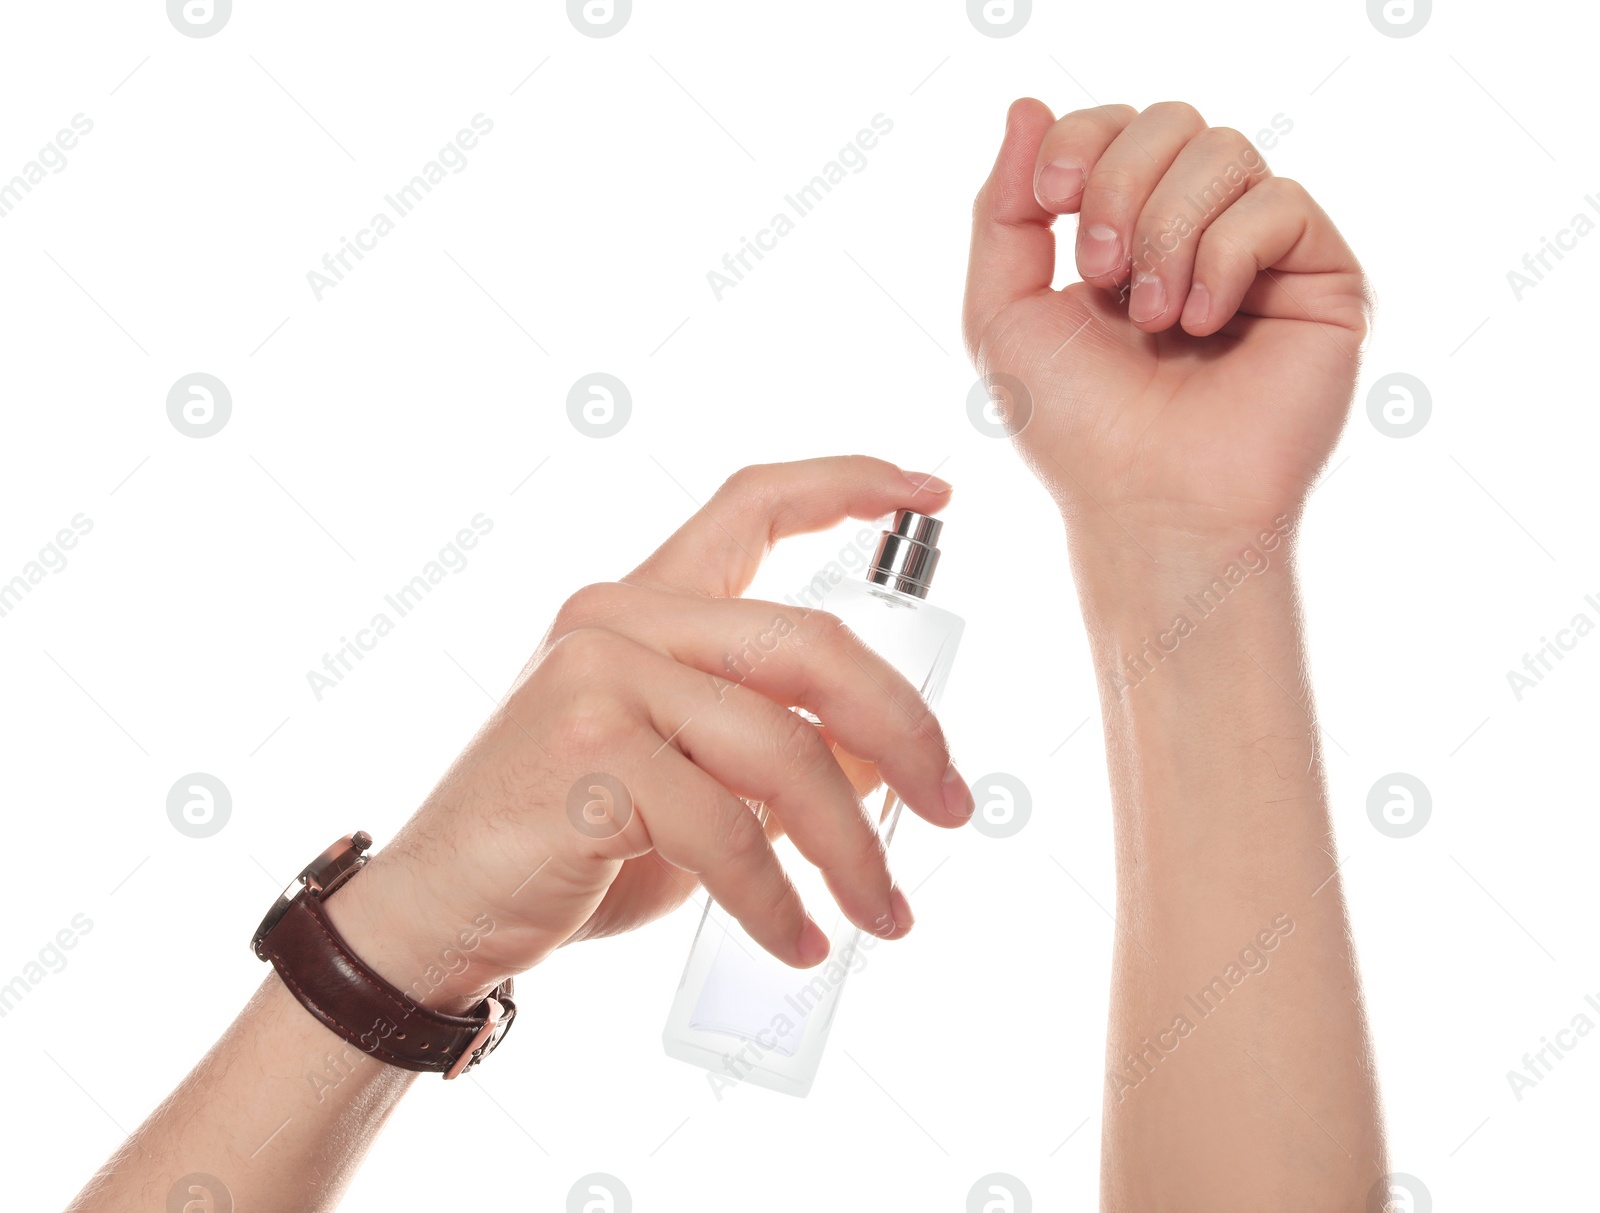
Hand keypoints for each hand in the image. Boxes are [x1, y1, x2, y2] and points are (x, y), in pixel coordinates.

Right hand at [325, 457, 974, 1011]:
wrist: (442, 914)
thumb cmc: (574, 845)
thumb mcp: (691, 785)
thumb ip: (775, 754)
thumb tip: (892, 760)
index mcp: (645, 603)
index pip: (752, 505)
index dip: (850, 483)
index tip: (934, 489)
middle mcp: (619, 618)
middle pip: (810, 644)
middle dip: (906, 729)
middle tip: (957, 807)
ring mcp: (597, 678)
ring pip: (782, 751)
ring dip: (854, 848)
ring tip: (885, 914)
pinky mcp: (586, 755)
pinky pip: (726, 831)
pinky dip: (779, 901)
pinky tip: (799, 943)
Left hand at [964, 99, 1368, 547]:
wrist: (1148, 504)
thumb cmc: (1078, 429)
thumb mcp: (1004, 311)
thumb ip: (1004, 207)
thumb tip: (1026, 103)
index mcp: (1125, 232)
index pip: (1114, 126)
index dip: (1079, 139)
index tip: (1050, 202)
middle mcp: (1198, 233)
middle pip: (1170, 119)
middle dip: (1118, 184)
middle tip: (1100, 275)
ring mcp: (1262, 253)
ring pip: (1225, 150)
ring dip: (1167, 231)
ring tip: (1155, 318)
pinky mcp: (1322, 279)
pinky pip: (1279, 203)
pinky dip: (1226, 257)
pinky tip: (1205, 325)